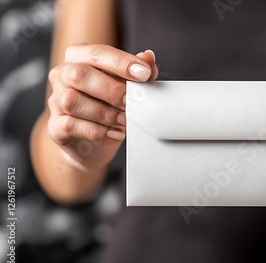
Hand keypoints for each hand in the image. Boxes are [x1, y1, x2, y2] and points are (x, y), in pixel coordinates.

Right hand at [47, 44, 157, 168]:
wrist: (94, 145)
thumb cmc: (111, 106)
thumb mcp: (128, 87)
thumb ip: (138, 72)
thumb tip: (148, 57)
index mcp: (79, 58)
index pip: (97, 53)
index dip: (121, 62)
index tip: (145, 74)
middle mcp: (63, 75)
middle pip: (79, 74)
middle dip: (111, 89)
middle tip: (132, 103)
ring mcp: (55, 101)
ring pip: (72, 101)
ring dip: (105, 113)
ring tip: (125, 121)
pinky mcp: (54, 126)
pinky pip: (70, 125)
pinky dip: (97, 131)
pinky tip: (115, 134)